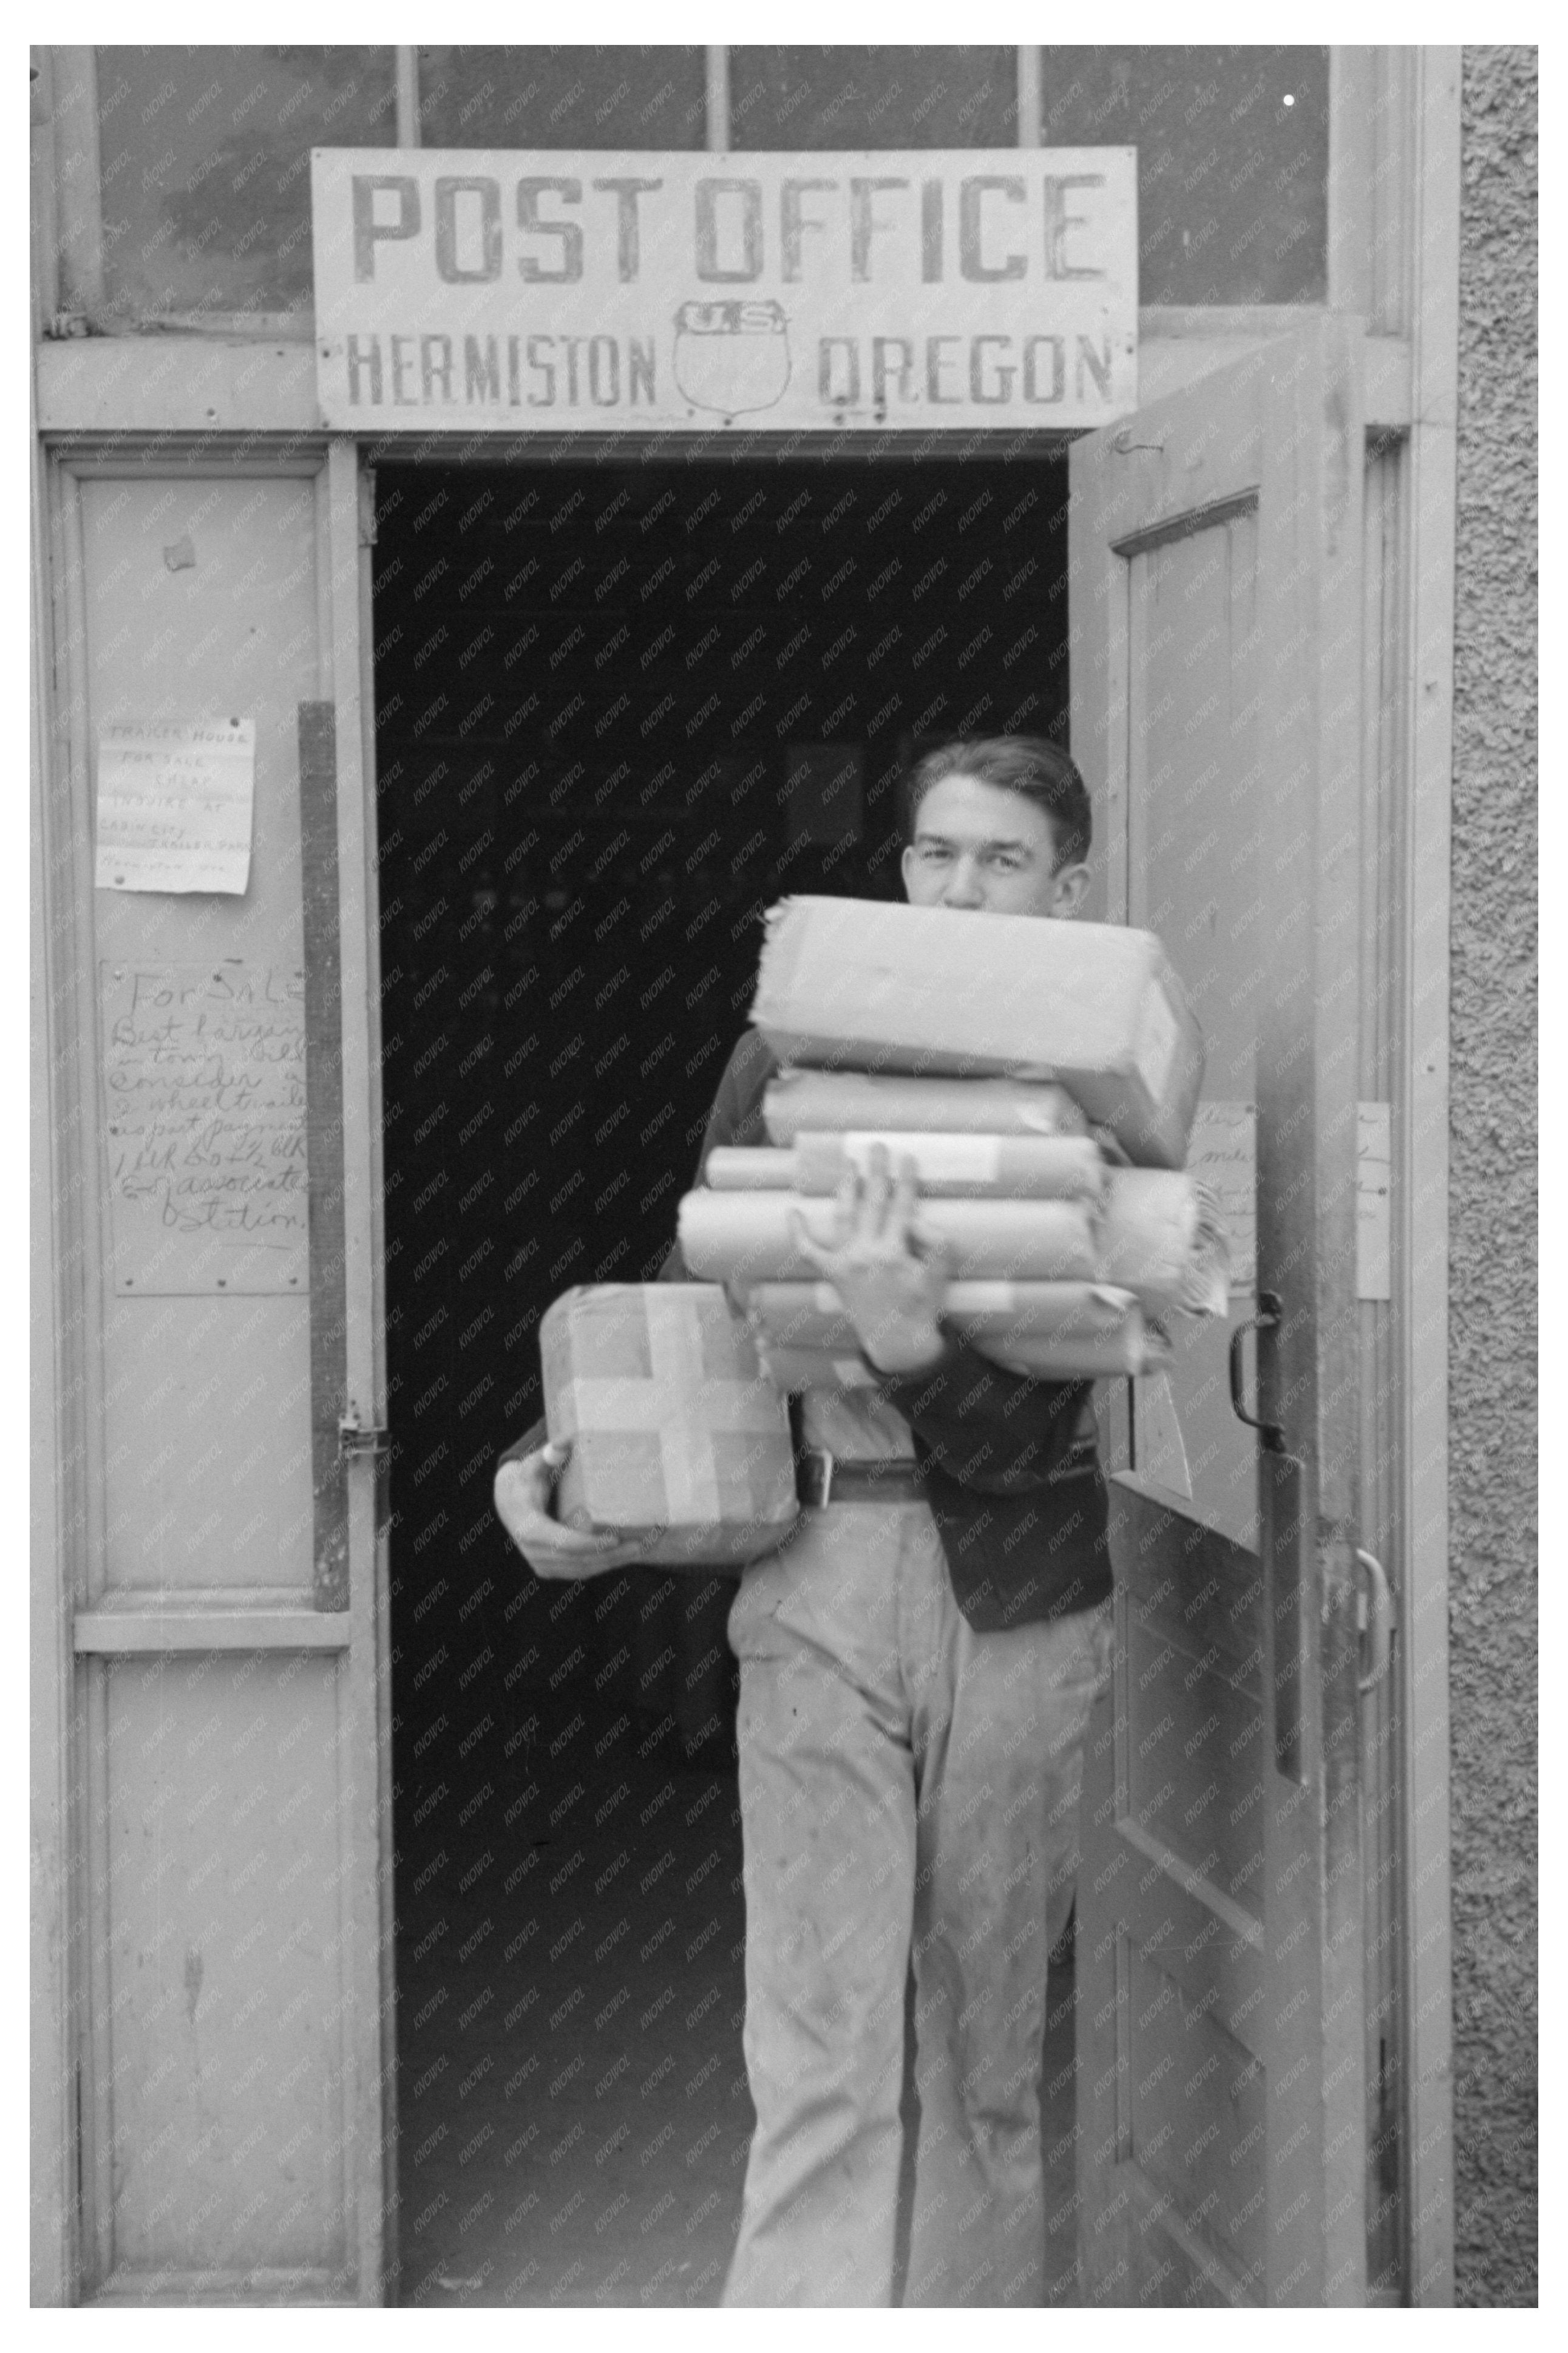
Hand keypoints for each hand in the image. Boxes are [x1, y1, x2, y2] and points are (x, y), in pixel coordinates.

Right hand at [493, 1442, 644, 1580]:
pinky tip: (623, 1556)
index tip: (614, 1539)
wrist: (509, 1502)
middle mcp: (533, 1551)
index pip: (562, 1543)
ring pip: (580, 1570)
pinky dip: (601, 1565)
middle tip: (638, 1546)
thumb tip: (563, 1442)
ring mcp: (541, 1563)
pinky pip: (579, 1571)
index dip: (588, 1544)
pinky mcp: (550, 1568)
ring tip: (638, 1550)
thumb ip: (547, 1454)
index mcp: (528, 1528)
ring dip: (610, 1563)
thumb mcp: (532, 1465)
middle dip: (608, 1556)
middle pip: (576, 1560)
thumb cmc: (525, 1480)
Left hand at [789, 1144, 950, 1373]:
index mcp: (894, 1252)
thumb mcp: (939, 1273)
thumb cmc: (921, 1305)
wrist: (898, 1340)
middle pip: (872, 1203)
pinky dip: (799, 1233)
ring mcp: (847, 1263)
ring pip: (844, 1217)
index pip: (901, 1206)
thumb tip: (919, 1220)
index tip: (907, 1158)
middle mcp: (867, 1253)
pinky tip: (793, 1212)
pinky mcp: (833, 1274)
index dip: (905, 1180)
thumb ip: (936, 1243)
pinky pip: (810, 1252)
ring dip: (847, 1188)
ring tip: (849, 1165)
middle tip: (878, 1148)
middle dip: (876, 1172)